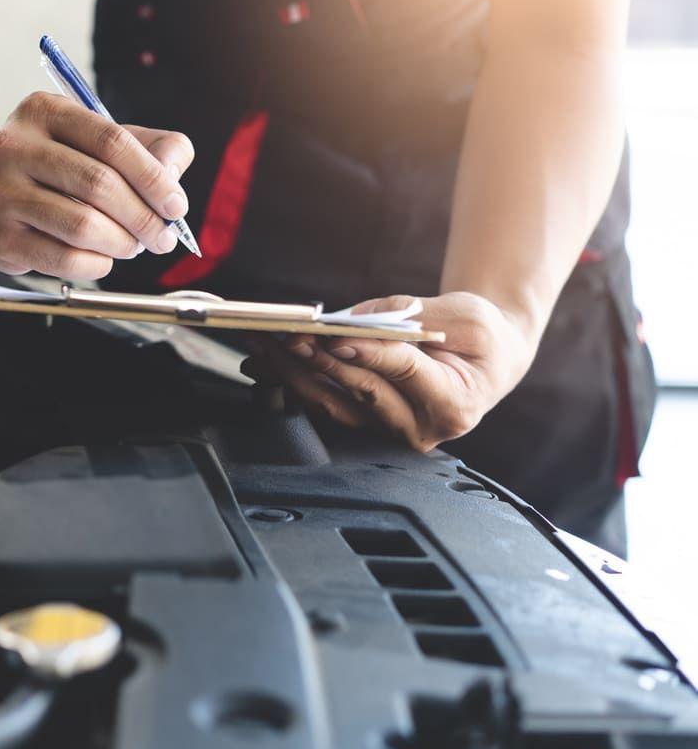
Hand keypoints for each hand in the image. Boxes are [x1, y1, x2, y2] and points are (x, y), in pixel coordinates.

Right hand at [0, 91, 194, 279]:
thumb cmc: (61, 167)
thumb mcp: (104, 141)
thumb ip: (154, 147)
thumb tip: (173, 175)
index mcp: (43, 110)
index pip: (111, 141)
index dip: (152, 176)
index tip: (175, 205)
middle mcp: (12, 147)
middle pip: (98, 184)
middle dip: (142, 216)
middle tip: (163, 236)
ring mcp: (0, 194)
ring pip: (82, 226)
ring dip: (122, 243)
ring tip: (134, 246)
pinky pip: (64, 259)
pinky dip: (97, 264)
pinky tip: (103, 257)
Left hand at [245, 293, 538, 451]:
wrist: (487, 359)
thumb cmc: (479, 336)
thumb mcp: (464, 317)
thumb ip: (411, 318)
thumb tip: (350, 319)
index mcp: (453, 404)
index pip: (402, 373)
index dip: (367, 353)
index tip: (335, 337)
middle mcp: (418, 427)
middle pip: (358, 390)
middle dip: (318, 360)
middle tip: (286, 335)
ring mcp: (388, 431)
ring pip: (331, 403)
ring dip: (291, 373)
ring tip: (261, 344)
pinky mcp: (365, 422)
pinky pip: (323, 402)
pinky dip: (291, 380)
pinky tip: (264, 360)